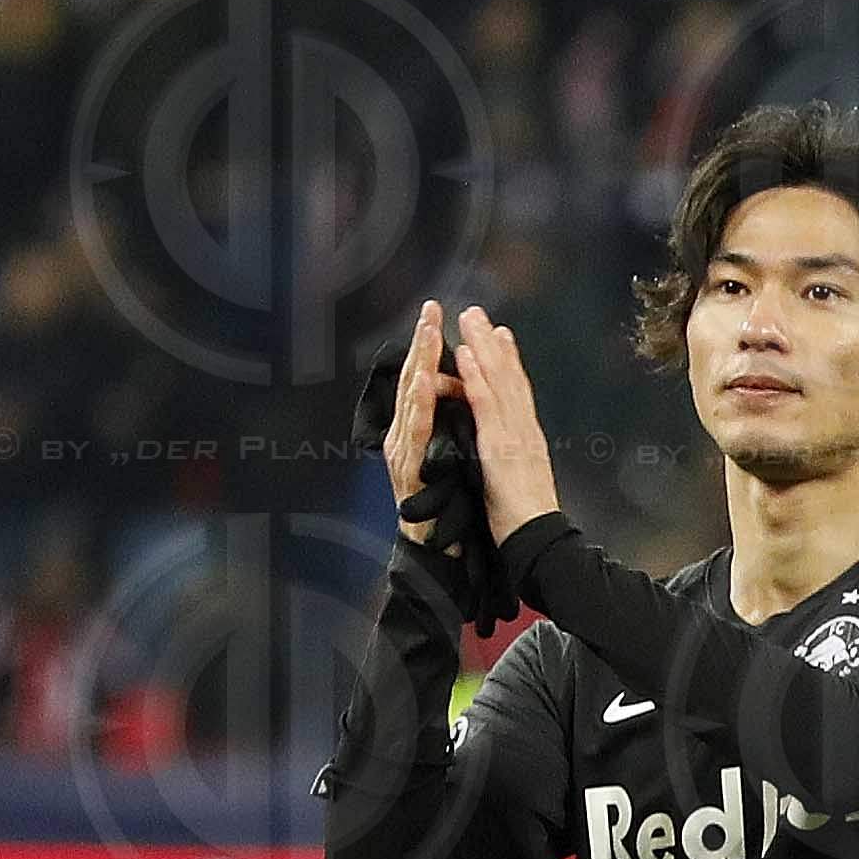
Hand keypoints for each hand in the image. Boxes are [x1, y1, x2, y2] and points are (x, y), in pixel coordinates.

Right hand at [379, 299, 454, 543]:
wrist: (435, 549)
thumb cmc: (443, 505)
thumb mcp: (448, 455)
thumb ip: (446, 424)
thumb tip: (454, 393)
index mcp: (419, 430)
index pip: (425, 379)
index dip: (430, 346)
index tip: (438, 313)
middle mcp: (406, 436)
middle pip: (414, 382)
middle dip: (422, 343)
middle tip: (429, 310)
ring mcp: (404, 452)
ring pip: (412, 400)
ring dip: (419, 364)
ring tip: (427, 334)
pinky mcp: (409, 469)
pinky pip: (416, 433)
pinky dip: (419, 405)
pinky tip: (423, 381)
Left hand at [447, 303, 561, 536]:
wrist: (539, 544)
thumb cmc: (525, 522)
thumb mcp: (518, 481)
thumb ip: (512, 459)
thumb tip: (504, 447)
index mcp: (528, 440)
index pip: (518, 393)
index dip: (508, 362)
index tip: (500, 335)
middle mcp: (525, 431)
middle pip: (510, 379)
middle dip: (493, 344)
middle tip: (478, 313)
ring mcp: (516, 437)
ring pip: (500, 384)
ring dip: (484, 348)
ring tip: (469, 319)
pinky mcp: (502, 448)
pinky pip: (487, 407)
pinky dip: (477, 378)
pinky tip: (467, 355)